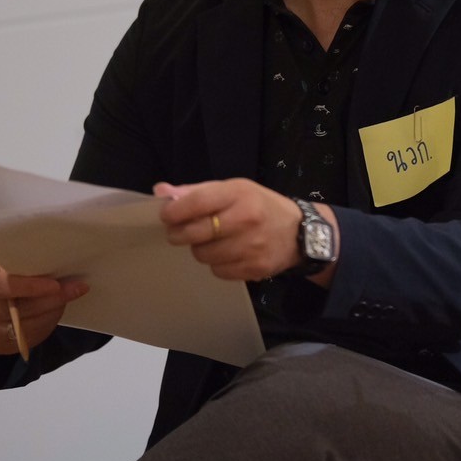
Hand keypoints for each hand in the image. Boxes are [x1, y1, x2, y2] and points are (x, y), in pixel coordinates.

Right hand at [0, 254, 87, 356]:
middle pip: (24, 309)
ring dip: (55, 310)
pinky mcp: (1, 346)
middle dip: (54, 298)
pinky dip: (48, 322)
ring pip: (32, 325)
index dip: (33, 286)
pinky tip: (57, 309)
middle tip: (78, 287)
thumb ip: (14, 256)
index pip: (8, 286)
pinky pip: (32, 336)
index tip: (56, 284)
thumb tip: (47, 249)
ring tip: (71, 295)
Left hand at [156, 178, 327, 282]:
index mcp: (240, 194)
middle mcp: (246, 219)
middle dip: (179, 233)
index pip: (197, 202)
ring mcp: (251, 247)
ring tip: (210, 241)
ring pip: (203, 255)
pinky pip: (218, 271)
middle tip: (178, 232)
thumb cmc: (260, 206)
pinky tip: (226, 254)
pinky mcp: (254, 269)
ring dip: (200, 249)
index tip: (166, 215)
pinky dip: (216, 264)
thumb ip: (197, 191)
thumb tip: (161, 193)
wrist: (299, 233)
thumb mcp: (234, 189)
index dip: (175, 211)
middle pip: (195, 233)